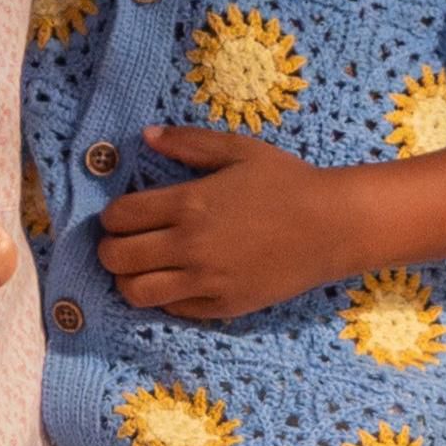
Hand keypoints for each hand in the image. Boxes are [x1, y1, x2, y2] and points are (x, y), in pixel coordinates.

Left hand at [96, 127, 349, 320]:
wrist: (334, 226)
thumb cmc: (288, 182)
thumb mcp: (239, 150)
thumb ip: (188, 143)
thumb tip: (145, 136)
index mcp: (188, 203)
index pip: (118, 216)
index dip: (112, 216)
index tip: (124, 215)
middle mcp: (189, 245)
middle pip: (116, 257)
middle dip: (111, 249)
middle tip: (126, 243)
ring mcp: (205, 280)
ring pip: (135, 292)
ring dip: (128, 279)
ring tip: (143, 269)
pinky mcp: (223, 305)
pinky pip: (173, 310)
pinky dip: (165, 298)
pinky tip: (178, 282)